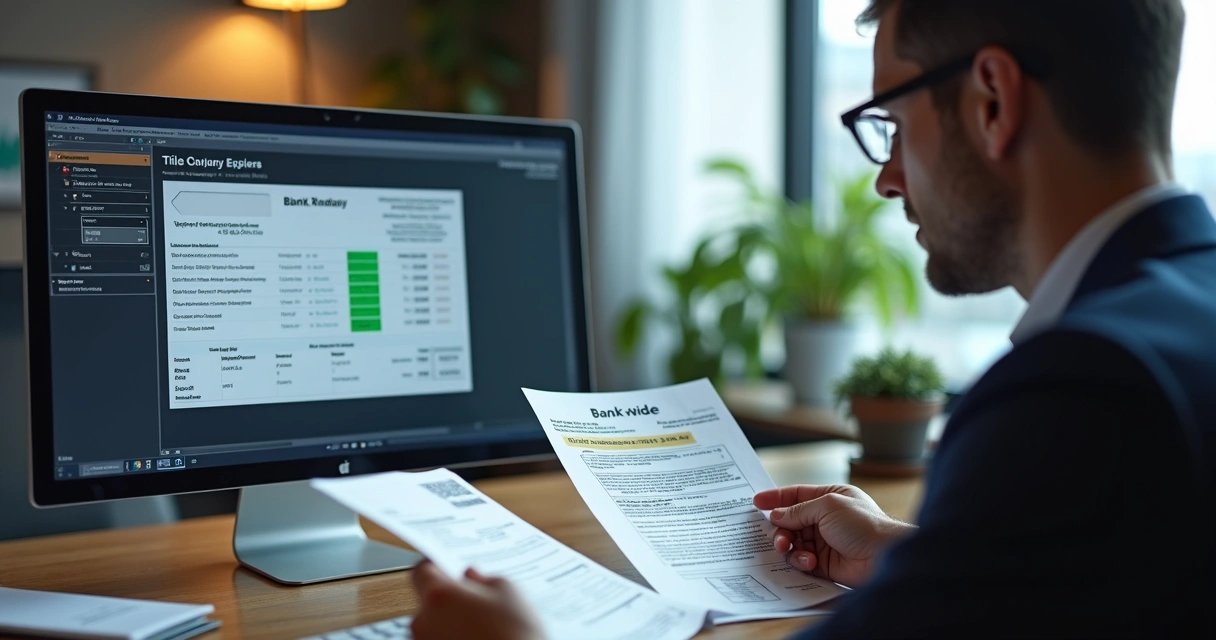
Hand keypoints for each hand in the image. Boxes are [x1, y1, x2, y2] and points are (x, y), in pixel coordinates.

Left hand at [410, 561, 544, 639]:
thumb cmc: (515, 635)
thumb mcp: (509, 593)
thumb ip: (485, 579)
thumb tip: (473, 577)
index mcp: (439, 596)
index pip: (422, 571)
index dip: (436, 566)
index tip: (449, 567)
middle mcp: (424, 623)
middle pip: (430, 601)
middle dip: (451, 598)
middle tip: (479, 600)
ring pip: (435, 626)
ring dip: (454, 622)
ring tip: (486, 628)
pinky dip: (456, 639)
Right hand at [753, 484, 914, 587]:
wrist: (884, 556)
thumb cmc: (863, 524)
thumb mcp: (828, 506)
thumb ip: (799, 510)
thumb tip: (776, 515)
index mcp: (829, 498)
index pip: (796, 495)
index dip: (776, 498)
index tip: (755, 501)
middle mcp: (825, 519)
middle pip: (790, 522)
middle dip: (780, 529)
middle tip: (778, 537)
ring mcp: (824, 542)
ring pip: (793, 543)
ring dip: (788, 546)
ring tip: (788, 548)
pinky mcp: (824, 563)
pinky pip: (801, 561)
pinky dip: (801, 561)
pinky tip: (811, 561)